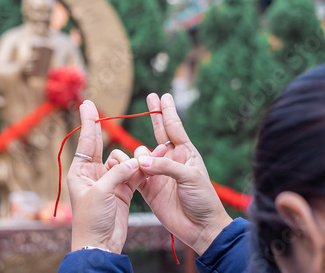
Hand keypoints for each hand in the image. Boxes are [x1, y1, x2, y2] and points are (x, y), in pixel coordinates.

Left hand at [67, 100, 140, 253]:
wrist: (101, 244)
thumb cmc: (92, 219)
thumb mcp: (102, 192)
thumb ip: (118, 172)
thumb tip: (135, 162)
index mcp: (81, 171)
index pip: (87, 141)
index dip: (89, 121)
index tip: (87, 103)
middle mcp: (94, 174)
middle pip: (104, 148)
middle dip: (105, 136)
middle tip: (96, 108)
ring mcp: (109, 182)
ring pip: (123, 162)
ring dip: (130, 164)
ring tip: (132, 177)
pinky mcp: (122, 191)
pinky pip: (133, 174)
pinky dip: (139, 172)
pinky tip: (145, 171)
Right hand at [137, 93, 231, 254]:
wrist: (200, 228)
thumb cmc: (203, 199)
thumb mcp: (189, 177)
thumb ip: (165, 165)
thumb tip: (141, 160)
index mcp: (185, 153)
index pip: (174, 127)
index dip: (167, 111)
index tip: (163, 95)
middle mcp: (171, 160)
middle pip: (159, 132)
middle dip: (155, 115)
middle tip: (150, 96)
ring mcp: (158, 173)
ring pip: (141, 154)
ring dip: (139, 156)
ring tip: (145, 168)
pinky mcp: (148, 187)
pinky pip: (133, 173)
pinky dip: (126, 168)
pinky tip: (121, 164)